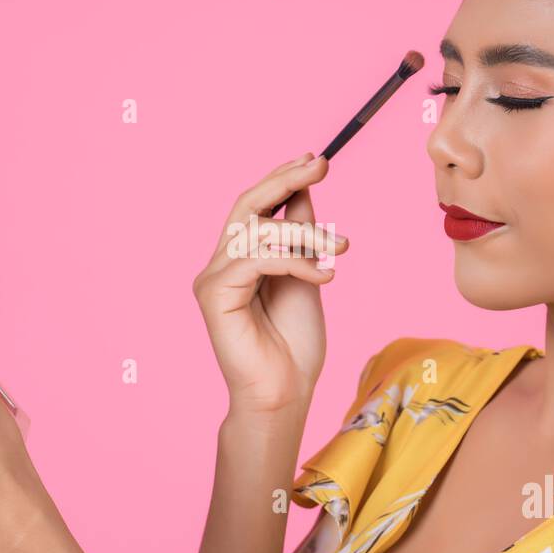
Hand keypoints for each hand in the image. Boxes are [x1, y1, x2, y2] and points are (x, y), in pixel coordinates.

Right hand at [192, 153, 349, 415]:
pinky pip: (256, 259)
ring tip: (340, 249)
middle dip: (285, 180)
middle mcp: (221, 264)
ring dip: (306, 234)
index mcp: (240, 258)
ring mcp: (213, 278)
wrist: (285, 392)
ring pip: (258, 231)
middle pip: (248, 205)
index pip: (256, 206)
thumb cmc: (295, 344)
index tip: (316, 160)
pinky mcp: (214, 294)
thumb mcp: (308, 275)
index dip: (282, 178)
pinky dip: (295, 261)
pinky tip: (324, 275)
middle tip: (321, 166)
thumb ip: (301, 236)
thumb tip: (304, 190)